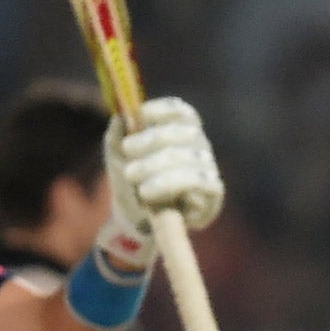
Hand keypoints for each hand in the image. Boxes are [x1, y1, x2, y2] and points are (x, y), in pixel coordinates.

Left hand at [107, 97, 224, 232]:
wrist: (137, 220)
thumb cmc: (131, 183)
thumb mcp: (117, 159)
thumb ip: (116, 138)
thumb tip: (119, 117)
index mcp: (180, 131)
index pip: (181, 113)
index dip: (162, 110)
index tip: (138, 115)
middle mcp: (199, 146)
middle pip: (185, 132)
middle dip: (152, 139)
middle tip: (127, 150)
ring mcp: (208, 168)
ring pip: (190, 157)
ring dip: (156, 165)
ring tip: (132, 176)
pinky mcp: (213, 193)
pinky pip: (200, 182)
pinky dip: (170, 184)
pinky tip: (148, 193)